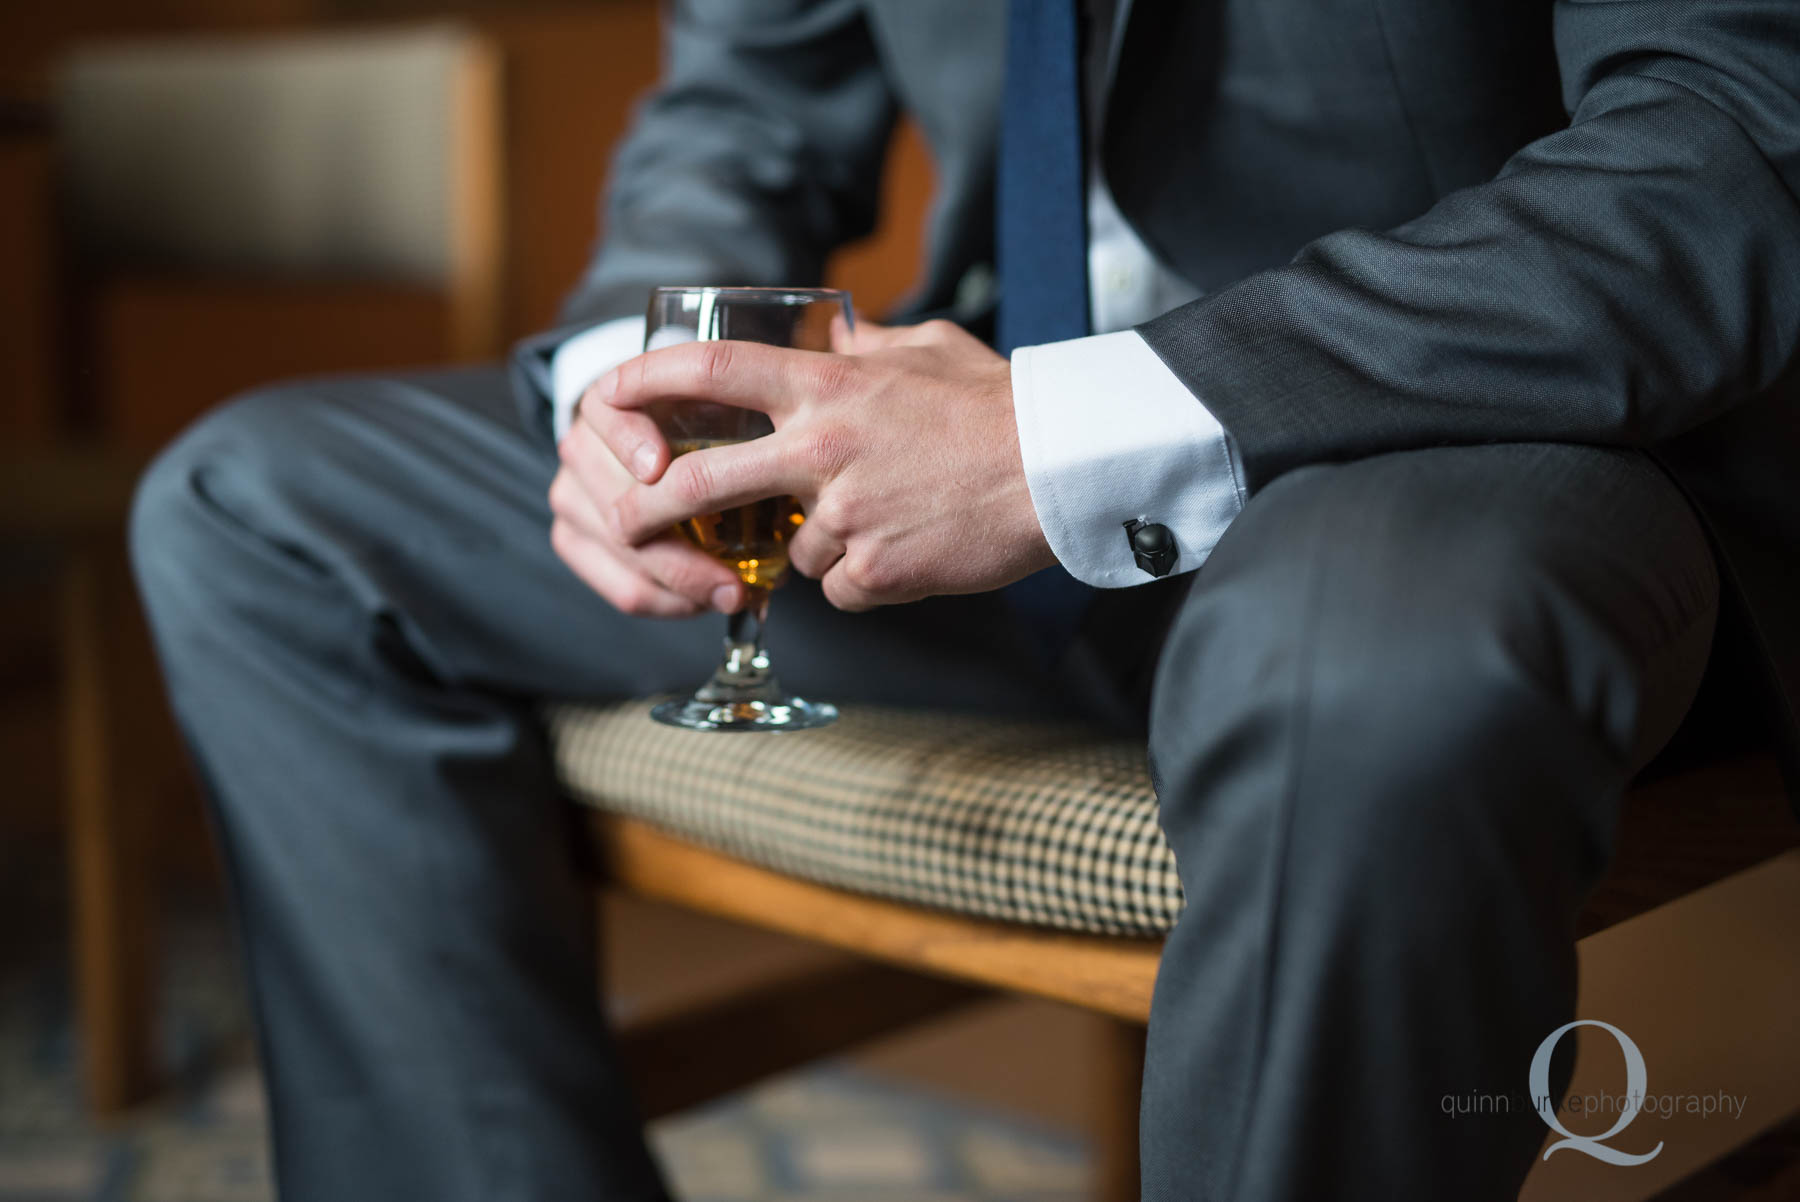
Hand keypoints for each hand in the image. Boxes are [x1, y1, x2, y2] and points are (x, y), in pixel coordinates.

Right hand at [549, 403, 748, 617]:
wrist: (646, 429)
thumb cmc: (698, 418)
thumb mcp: (718, 405)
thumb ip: (733, 418)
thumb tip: (778, 465)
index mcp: (609, 403)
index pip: (611, 419)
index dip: (631, 441)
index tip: (659, 466)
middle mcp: (581, 447)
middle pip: (619, 508)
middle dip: (681, 555)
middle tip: (737, 582)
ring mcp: (569, 494)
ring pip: (624, 556)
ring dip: (685, 585)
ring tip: (735, 593)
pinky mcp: (569, 537)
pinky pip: (620, 587)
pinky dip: (667, 601)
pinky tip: (703, 602)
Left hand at [580, 317, 1055, 611]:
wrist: (1059, 469)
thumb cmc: (998, 404)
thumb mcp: (925, 348)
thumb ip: (868, 346)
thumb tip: (838, 336)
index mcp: (827, 384)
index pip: (708, 371)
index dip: (643, 382)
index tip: (606, 397)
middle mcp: (821, 447)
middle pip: (694, 486)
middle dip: (642, 512)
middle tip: (627, 524)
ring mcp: (844, 515)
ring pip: (788, 549)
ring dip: (819, 546)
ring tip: (889, 520)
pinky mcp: (874, 572)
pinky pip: (841, 588)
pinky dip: (865, 580)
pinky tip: (911, 550)